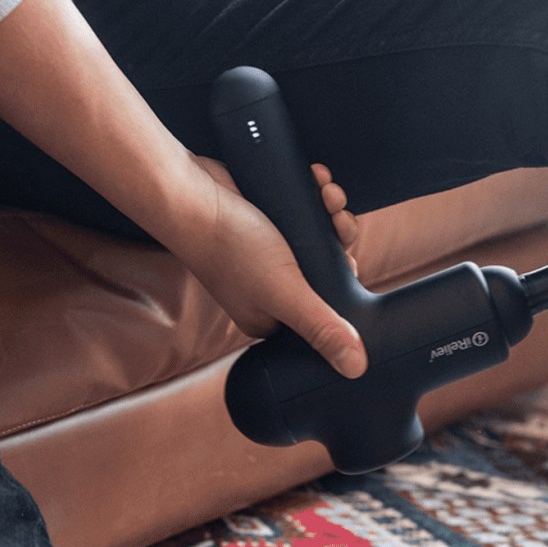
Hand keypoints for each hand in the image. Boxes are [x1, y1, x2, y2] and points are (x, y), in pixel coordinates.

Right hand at [177, 156, 367, 377]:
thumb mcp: (285, 292)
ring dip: (331, 209)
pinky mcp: (266, 219)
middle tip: (338, 219)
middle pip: (327, 267)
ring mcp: (268, 252)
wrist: (191, 194)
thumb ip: (320, 328)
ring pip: (319, 234)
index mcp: (270, 318)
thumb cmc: (230, 247)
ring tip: (328, 192)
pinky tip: (317, 177)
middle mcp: (269, 288)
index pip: (324, 310)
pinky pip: (303, 208)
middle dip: (341, 237)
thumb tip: (357, 369)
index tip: (349, 260)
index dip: (344, 283)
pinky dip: (315, 192)